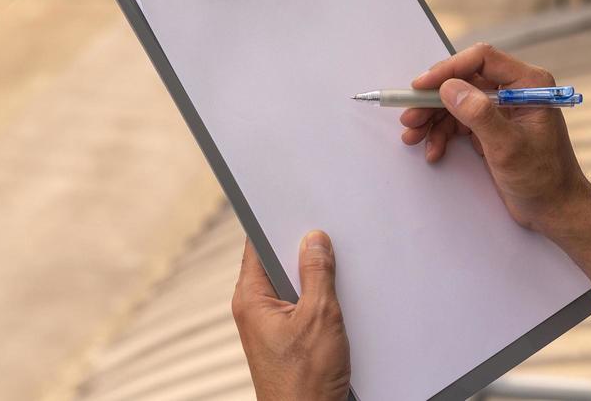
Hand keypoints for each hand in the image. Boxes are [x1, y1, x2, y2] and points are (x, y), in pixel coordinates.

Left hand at [231, 232, 350, 400]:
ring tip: (338, 269)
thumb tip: (314, 240)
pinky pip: (302, 304)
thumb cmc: (304, 383)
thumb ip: (318, 274)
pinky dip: (319, 297)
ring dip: (315, 276)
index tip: (296, 206)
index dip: (276, 223)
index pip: (257, 245)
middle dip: (303, 250)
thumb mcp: (319, 317)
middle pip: (277, 262)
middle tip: (328, 238)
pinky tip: (339, 296)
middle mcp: (255, 309)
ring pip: (293, 284)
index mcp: (251, 299)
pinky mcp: (287, 337)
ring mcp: (271, 324)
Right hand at [399, 42, 590, 234]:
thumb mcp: (508, 147)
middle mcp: (515, 90)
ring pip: (457, 102)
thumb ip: (479, 114)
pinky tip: (433, 150)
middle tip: (411, 117)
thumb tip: (449, 88)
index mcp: (528, 83)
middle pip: (464, 81)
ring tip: (413, 136)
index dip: (448, 69)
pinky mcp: (492, 127)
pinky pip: (460, 121)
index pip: (482, 60)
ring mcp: (502, 109)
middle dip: (434, 100)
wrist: (556, 209)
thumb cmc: (544, 178)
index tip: (422, 86)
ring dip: (433, 119)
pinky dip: (443, 134)